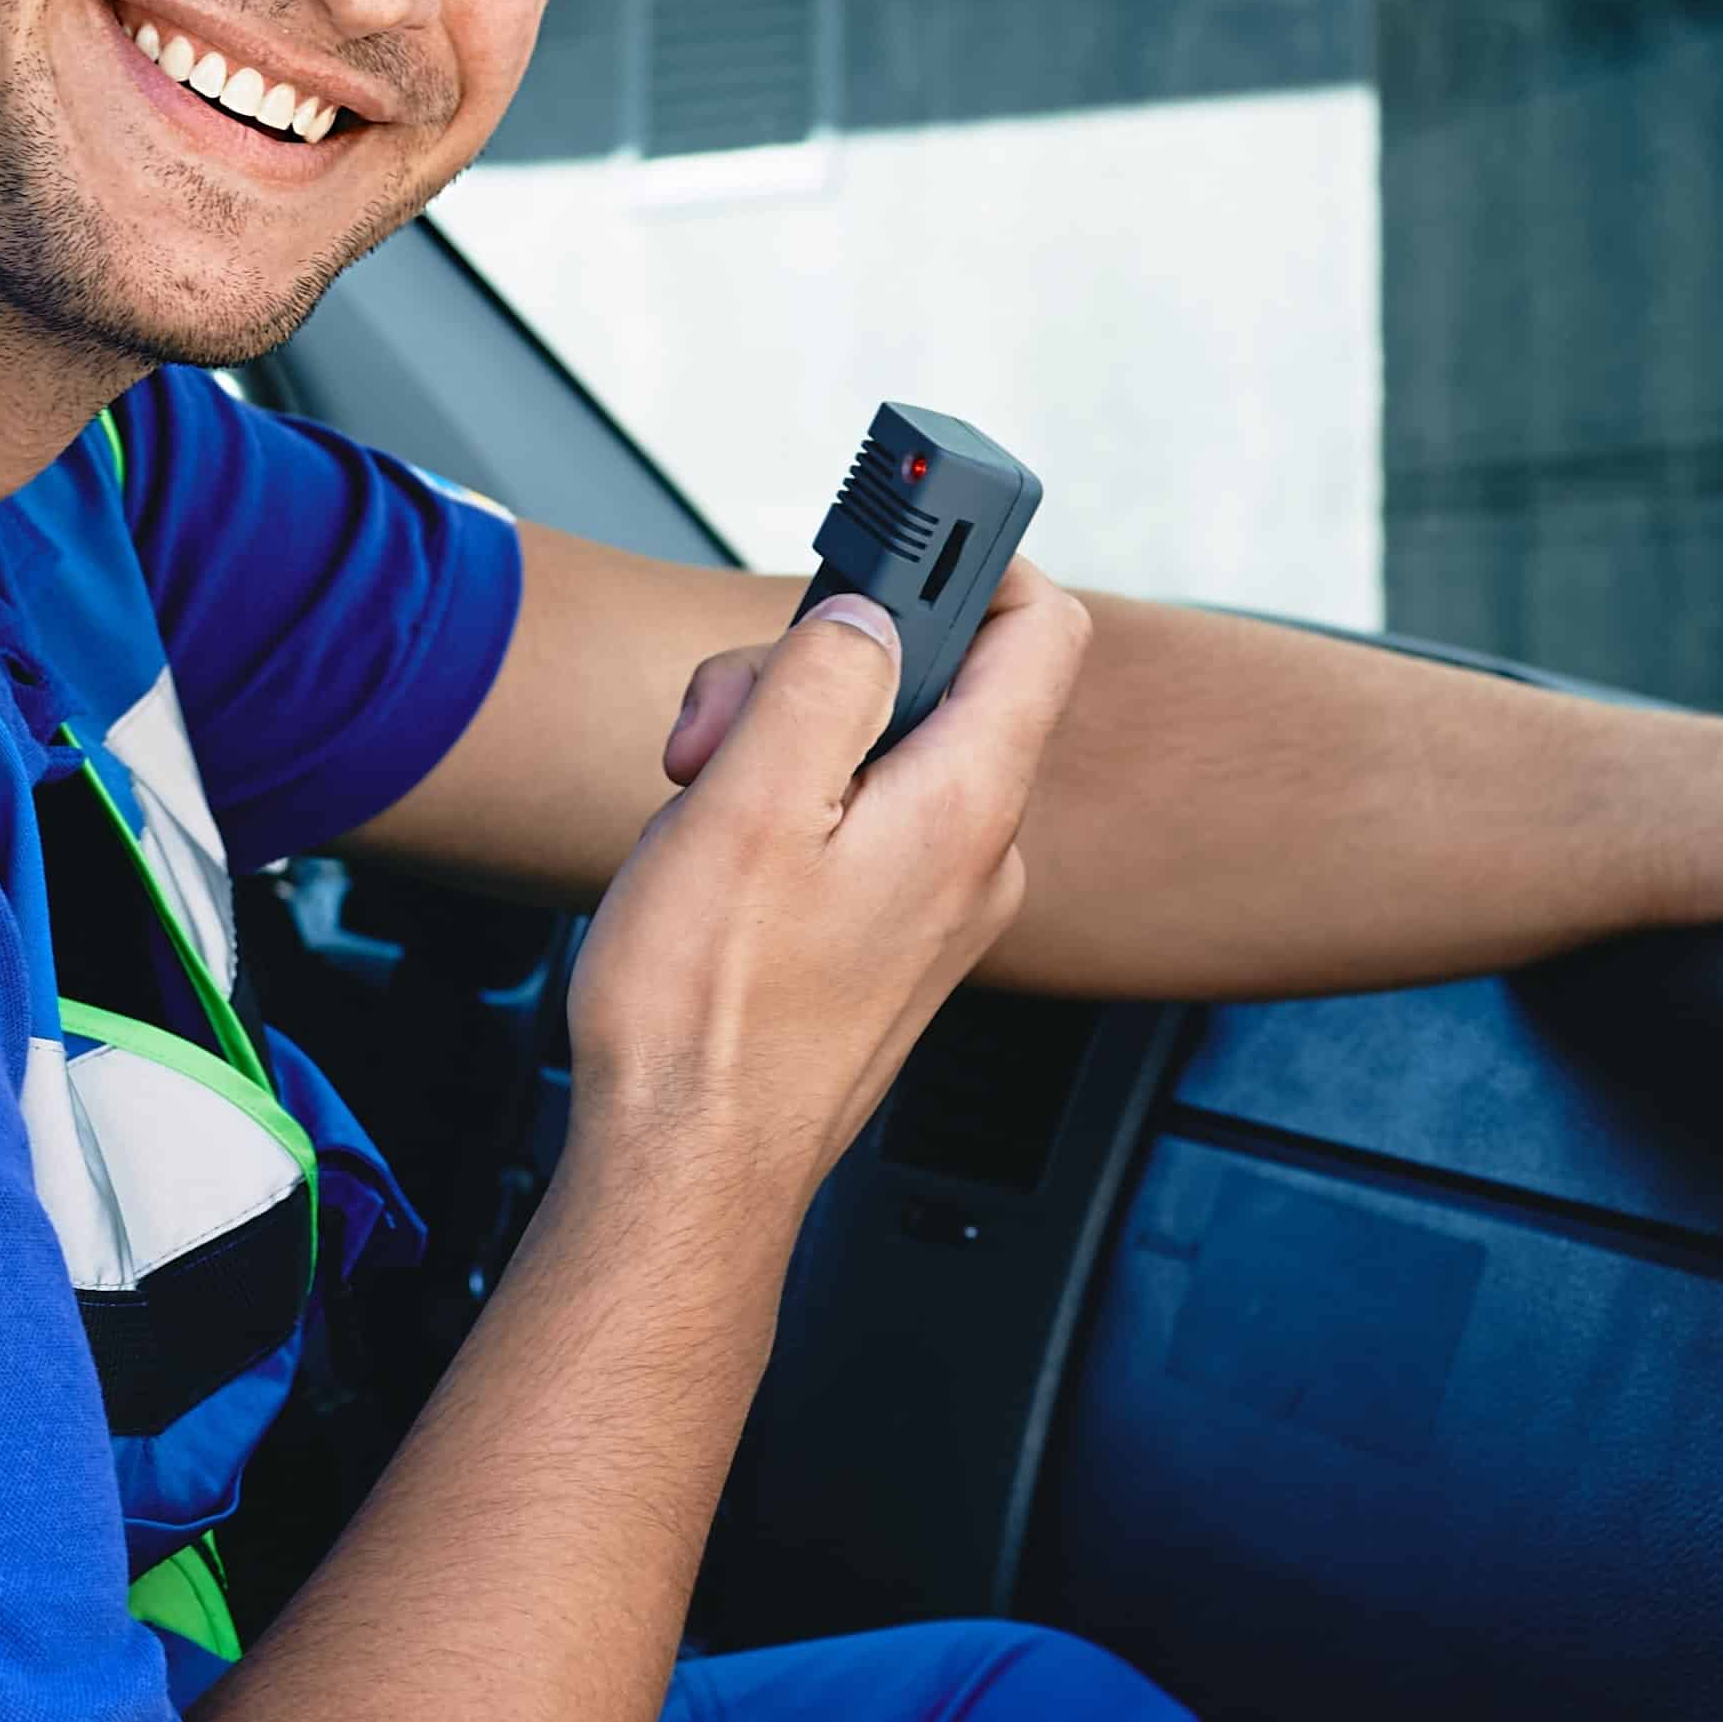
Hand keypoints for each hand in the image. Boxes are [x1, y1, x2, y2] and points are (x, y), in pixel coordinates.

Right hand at [561, 571, 1091, 1209]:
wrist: (686, 1170)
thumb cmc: (707, 1018)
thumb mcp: (745, 805)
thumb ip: (820, 683)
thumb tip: (867, 617)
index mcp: (965, 806)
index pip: (1036, 627)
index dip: (972, 563)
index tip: (890, 551)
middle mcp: (976, 856)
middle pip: (928, 687)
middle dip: (814, 676)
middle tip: (721, 732)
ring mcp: (936, 907)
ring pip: (877, 760)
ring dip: (781, 751)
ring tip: (702, 814)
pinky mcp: (889, 946)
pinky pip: (854, 830)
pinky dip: (783, 818)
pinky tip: (717, 868)